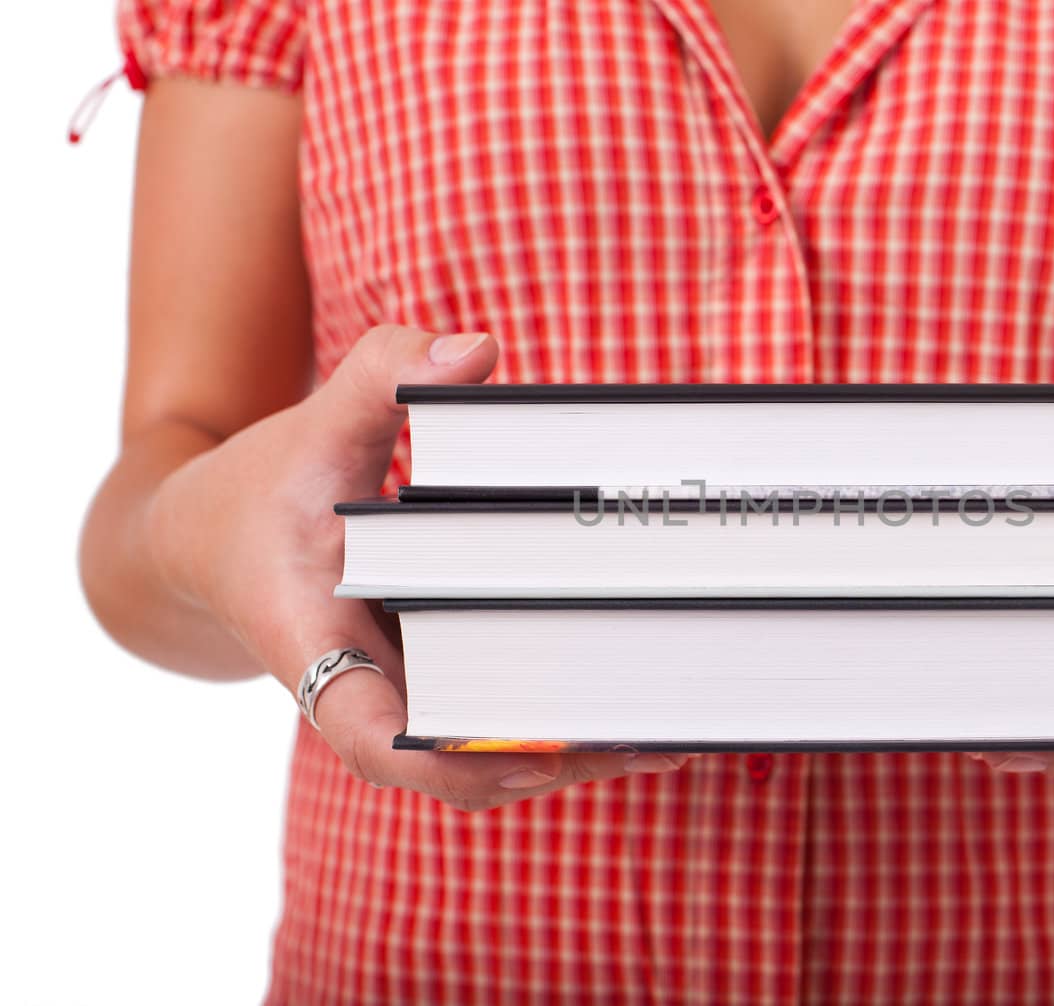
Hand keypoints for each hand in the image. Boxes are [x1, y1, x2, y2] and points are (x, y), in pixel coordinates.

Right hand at [147, 325, 691, 810]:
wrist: (215, 546)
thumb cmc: (262, 494)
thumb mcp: (311, 428)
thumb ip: (381, 378)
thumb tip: (475, 350)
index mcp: (319, 648)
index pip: (372, 735)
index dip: (450, 759)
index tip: (532, 753)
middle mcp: (370, 693)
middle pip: (462, 763)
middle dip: (557, 756)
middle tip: (654, 728)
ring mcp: (410, 695)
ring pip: (495, 752)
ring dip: (580, 746)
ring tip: (679, 719)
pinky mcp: (441, 680)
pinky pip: (505, 714)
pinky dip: (570, 712)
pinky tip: (648, 680)